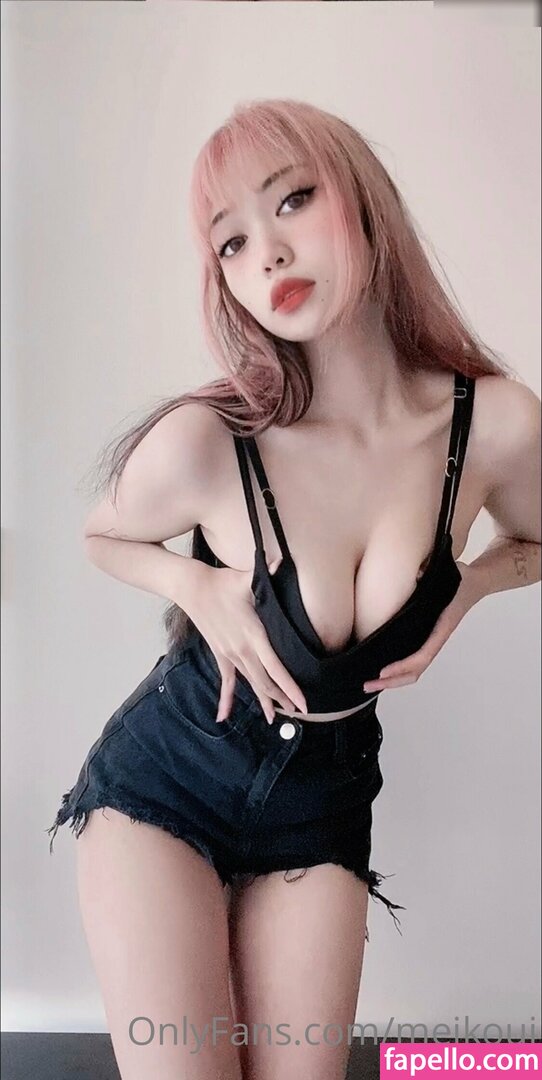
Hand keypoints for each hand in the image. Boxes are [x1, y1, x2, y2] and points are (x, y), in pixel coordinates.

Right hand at [183, 562, 307, 724]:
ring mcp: (229, 654)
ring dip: (263, 700)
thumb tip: (281, 561)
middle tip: (300, 713)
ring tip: (273, 719)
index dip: (290, 687)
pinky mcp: (220, 654)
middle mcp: (241, 649)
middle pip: (265, 682)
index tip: (303, 702)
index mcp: (253, 634)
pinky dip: (226, 699)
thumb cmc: (222, 582)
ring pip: (250, 683)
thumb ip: (267, 572)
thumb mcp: (247, 577)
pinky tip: (222, 717)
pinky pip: (225, 681)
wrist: (192, 587)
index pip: (275, 667)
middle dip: (283, 699)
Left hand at [362, 562, 476, 692]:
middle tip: (367, 685)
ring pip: (414, 670)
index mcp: (442, 627)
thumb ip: (431, 572)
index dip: (403, 666)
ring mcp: (431, 641)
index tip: (383, 671)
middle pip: (416, 671)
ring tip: (368, 684)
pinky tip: (379, 671)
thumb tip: (414, 575)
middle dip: (392, 682)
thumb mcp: (450, 572)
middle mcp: (436, 638)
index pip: (422, 655)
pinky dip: (397, 670)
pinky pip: (412, 660)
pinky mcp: (425, 638)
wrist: (474, 582)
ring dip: (392, 680)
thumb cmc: (461, 578)